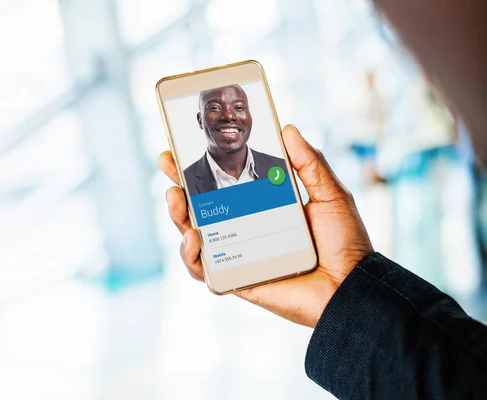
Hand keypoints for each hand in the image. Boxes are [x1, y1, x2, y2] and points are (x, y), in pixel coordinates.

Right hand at [158, 125, 373, 327]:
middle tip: (168, 166)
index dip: (200, 169)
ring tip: (177, 200)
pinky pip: (206, 272)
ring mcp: (239, 256)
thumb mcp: (329, 194)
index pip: (224, 186)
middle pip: (200, 210)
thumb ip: (309, 163)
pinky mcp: (238, 280)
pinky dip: (192, 258)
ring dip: (178, 218)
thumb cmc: (345, 242)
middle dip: (178, 188)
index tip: (181, 149)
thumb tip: (287, 128)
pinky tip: (195, 239)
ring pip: (194, 239)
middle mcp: (245, 231)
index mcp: (262, 208)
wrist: (353, 286)